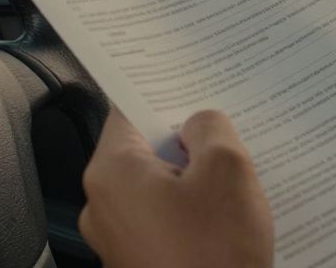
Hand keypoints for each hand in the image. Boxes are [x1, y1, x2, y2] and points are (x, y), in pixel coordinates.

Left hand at [80, 109, 273, 267]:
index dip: (164, 94)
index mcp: (112, 173)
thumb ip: (211, 127)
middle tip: (226, 138)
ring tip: (233, 184)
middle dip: (187, 142)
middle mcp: (102, 206)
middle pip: (145, 150)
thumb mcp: (228, 169)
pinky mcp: (139, 263)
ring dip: (193, 181)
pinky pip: (163, 222)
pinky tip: (225, 219)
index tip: (191, 85)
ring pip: (158, 188)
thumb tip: (199, 123)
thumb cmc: (215, 257)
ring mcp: (118, 240)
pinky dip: (191, 215)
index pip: (129, 110)